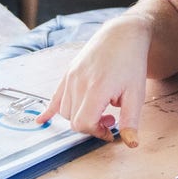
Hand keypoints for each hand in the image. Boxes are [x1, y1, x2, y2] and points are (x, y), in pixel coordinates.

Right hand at [34, 13, 150, 147]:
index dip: (98, 133)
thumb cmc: (131, 62)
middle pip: (74, 120)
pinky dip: (49, 110)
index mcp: (96, 89)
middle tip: (110, 119)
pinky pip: (54, 97)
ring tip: (98, 109)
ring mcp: (71, 77)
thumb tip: (131, 143)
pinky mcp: (68, 73)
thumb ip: (131, 120)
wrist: (122, 34)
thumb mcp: (136, 93)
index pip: (84, 124)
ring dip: (79, 117)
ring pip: (65, 111)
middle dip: (91, 126)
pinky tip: (41, 121)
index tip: (111, 131)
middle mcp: (79, 83)